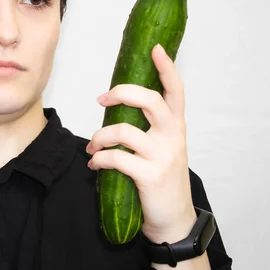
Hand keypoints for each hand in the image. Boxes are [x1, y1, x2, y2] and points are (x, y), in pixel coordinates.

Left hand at [86, 44, 196, 243]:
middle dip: (122, 93)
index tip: (156, 49)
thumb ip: (148, 127)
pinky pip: (116, 158)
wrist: (174, 220)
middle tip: (102, 99)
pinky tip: (94, 165)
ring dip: (100, 137)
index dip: (166, 68)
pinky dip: (99, 159)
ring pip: (124, 131)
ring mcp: (163, 156)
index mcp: (176, 127)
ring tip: (93, 147)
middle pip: (151, 101)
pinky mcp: (150, 175)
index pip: (176, 91)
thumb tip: (116, 105)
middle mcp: (173, 137)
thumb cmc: (162, 179)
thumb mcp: (163, 148)